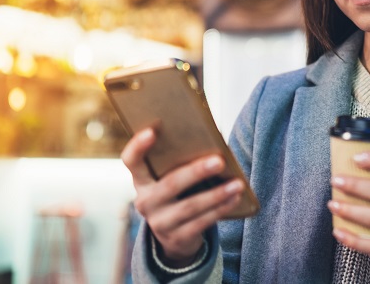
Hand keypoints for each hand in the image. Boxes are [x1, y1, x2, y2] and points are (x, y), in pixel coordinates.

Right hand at [121, 125, 244, 266]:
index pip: (131, 160)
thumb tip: (213, 140)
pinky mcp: (176, 238)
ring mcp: (159, 222)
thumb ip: (182, 162)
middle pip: (170, 184)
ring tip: (237, 184)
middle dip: (197, 172)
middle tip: (219, 161)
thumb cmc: (178, 194)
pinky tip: (234, 198)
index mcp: (141, 180)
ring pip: (190, 206)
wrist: (174, 236)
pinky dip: (221, 209)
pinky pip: (201, 222)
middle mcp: (145, 201)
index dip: (138, 146)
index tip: (152, 131)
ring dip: (217, 194)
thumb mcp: (172, 178)